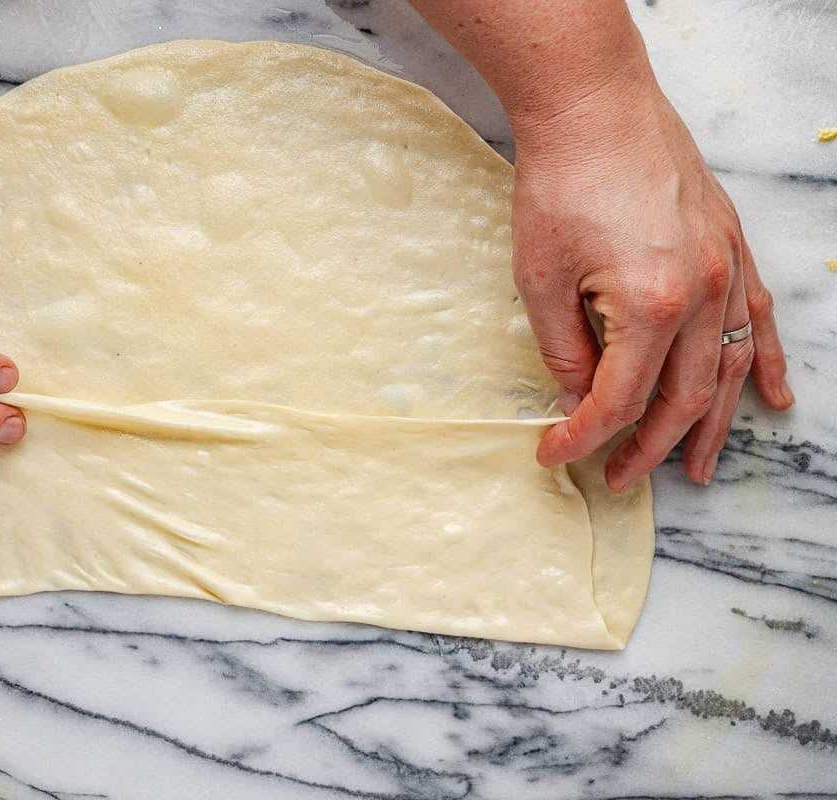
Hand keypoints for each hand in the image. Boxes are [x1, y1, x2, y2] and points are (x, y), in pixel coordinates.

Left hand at [510, 82, 792, 489]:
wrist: (594, 107)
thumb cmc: (559, 185)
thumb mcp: (539, 278)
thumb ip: (563, 349)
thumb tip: (577, 399)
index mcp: (650, 307)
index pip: (618, 400)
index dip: (583, 436)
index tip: (553, 454)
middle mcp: (702, 295)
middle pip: (682, 398)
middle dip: (648, 448)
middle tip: (619, 479)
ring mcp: (726, 269)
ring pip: (728, 370)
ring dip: (714, 426)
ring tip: (699, 470)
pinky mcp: (731, 246)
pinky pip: (759, 319)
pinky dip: (765, 363)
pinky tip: (774, 398)